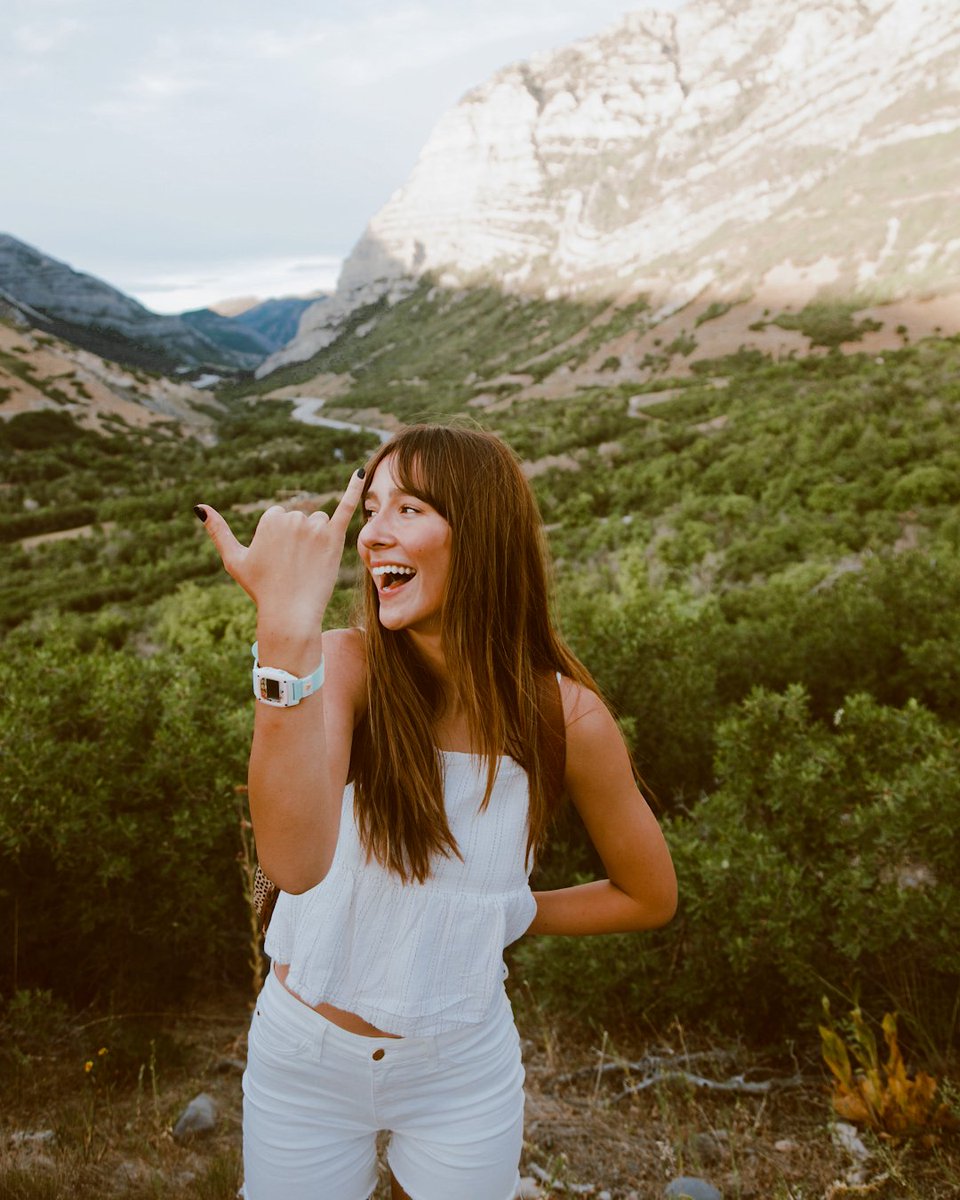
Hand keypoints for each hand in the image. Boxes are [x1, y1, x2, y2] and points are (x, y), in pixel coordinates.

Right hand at [195, 469, 365, 629]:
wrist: (290, 612)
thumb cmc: (261, 588)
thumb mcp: (234, 560)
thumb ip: (218, 531)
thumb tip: (199, 507)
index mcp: (270, 518)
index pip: (279, 518)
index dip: (279, 542)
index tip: (277, 560)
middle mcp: (293, 517)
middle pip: (300, 519)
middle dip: (298, 540)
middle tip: (293, 566)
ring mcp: (316, 527)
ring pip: (319, 523)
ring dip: (317, 539)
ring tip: (309, 564)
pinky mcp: (335, 538)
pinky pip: (346, 508)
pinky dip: (354, 489)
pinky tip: (361, 472)